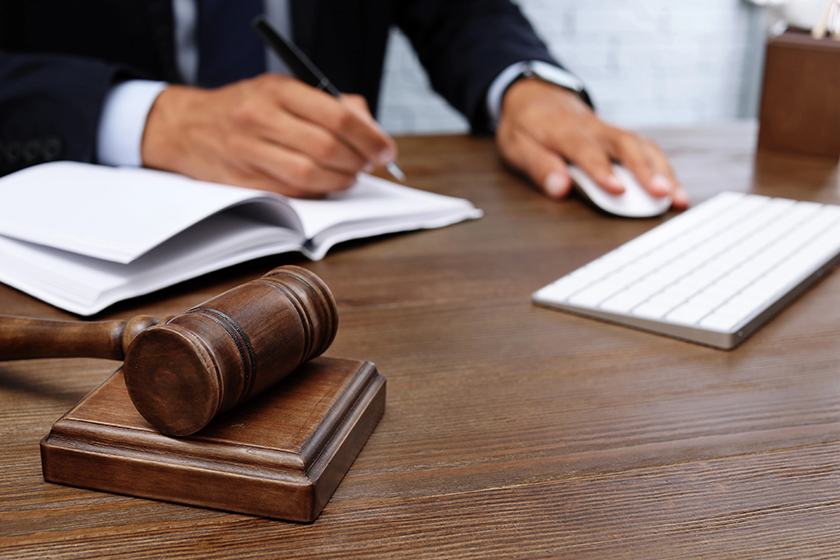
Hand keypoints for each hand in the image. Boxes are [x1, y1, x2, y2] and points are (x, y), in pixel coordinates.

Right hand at [141, 74, 396, 197]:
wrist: (187, 127)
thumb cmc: (246, 107)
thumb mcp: (284, 90)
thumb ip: (332, 105)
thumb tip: (372, 130)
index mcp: (277, 90)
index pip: (337, 115)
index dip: (369, 137)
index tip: (385, 149)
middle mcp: (260, 118)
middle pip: (327, 148)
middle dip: (359, 161)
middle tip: (370, 164)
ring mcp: (248, 151)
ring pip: (311, 175)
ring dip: (341, 180)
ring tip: (350, 175)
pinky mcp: (243, 181)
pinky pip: (293, 192)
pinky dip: (318, 191)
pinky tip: (326, 184)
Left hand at [495, 78, 688, 208]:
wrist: (536, 96)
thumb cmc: (525, 126)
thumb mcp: (516, 146)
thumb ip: (538, 166)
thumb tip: (560, 188)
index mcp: (563, 130)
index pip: (586, 150)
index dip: (602, 170)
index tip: (618, 189)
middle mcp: (593, 128)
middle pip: (625, 144)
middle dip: (646, 170)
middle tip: (663, 194)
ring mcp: (609, 130)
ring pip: (641, 145)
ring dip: (662, 171)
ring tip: (677, 197)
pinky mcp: (618, 136)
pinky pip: (644, 148)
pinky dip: (662, 167)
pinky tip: (674, 187)